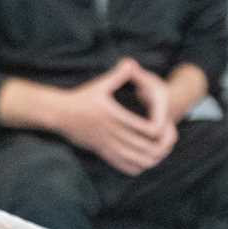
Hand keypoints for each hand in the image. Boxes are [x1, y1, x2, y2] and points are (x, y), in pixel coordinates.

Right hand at [59, 60, 174, 175]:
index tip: (164, 123)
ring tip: (159, 151)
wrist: (59, 114)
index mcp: (115, 116)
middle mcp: (112, 133)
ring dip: (151, 158)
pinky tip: (143, 160)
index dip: (158, 128)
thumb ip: (118, 74)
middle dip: (161, 146)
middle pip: (144, 148)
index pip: (145, 127)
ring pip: (136, 160)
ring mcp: (106, 145)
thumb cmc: (81, 98)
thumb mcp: (100, 85)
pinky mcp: (102, 152)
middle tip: (168, 140)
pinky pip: (123, 166)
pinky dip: (137, 166)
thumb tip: (131, 62)